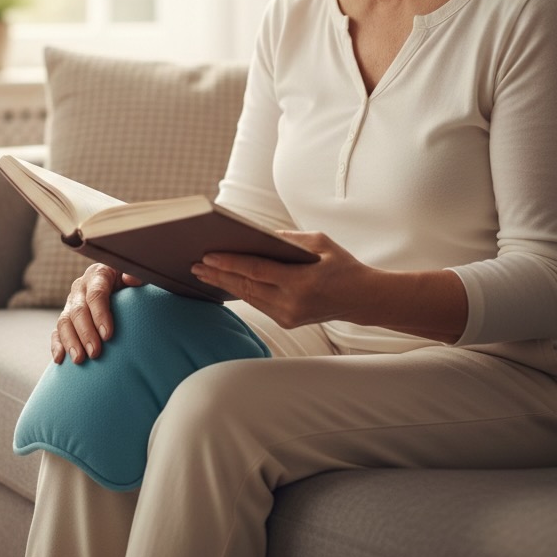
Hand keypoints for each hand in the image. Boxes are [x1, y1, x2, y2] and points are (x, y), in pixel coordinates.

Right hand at [53, 263, 143, 364]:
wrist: (120, 287)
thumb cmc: (130, 285)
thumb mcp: (136, 276)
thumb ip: (136, 276)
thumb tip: (130, 279)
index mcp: (98, 275)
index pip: (96, 294)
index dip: (100, 315)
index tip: (108, 335)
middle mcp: (81, 288)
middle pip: (79, 310)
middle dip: (86, 333)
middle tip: (95, 353)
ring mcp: (71, 303)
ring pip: (64, 321)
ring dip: (70, 341)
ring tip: (79, 360)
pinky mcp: (66, 318)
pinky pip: (57, 331)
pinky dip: (57, 345)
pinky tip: (60, 359)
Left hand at [191, 231, 362, 329]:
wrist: (361, 299)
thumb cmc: (342, 265)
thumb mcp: (320, 243)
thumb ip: (288, 239)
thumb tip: (256, 234)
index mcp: (302, 282)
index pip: (257, 271)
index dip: (229, 264)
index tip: (207, 257)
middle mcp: (292, 303)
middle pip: (246, 287)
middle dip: (218, 275)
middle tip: (194, 265)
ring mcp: (288, 316)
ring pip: (249, 297)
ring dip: (224, 285)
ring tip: (203, 273)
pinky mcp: (286, 322)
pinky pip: (258, 304)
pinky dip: (240, 291)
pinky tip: (225, 282)